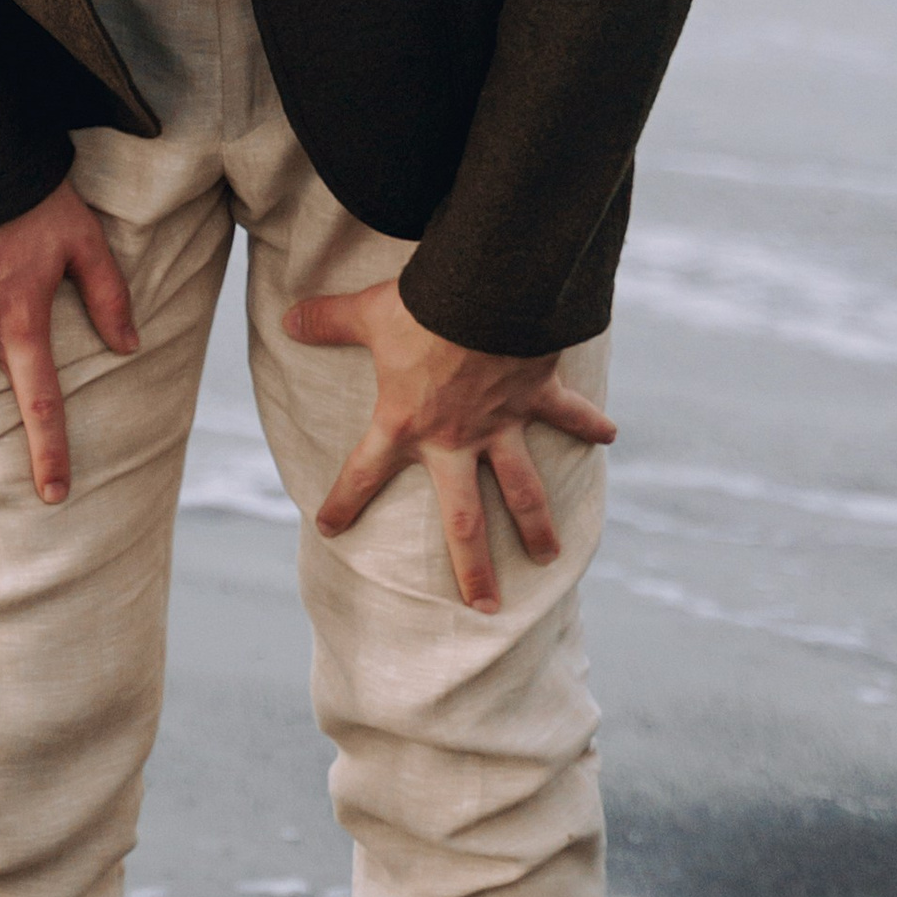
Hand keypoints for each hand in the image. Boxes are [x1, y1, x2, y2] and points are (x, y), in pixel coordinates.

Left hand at [282, 281, 613, 604]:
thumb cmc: (423, 304)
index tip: (330, 528)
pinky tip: (609, 436)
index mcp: (407, 423)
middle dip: (473, 566)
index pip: (364, 470)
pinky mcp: (536, 395)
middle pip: (464, 517)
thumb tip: (287, 316)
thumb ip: (328, 320)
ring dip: (537, 524)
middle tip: (483, 606)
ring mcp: (502, 423)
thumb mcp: (368, 312)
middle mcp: (456, 437)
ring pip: (522, 489)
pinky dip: (590, 423)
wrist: (488, 290)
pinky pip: (568, 415)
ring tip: (548, 557)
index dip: (345, 499)